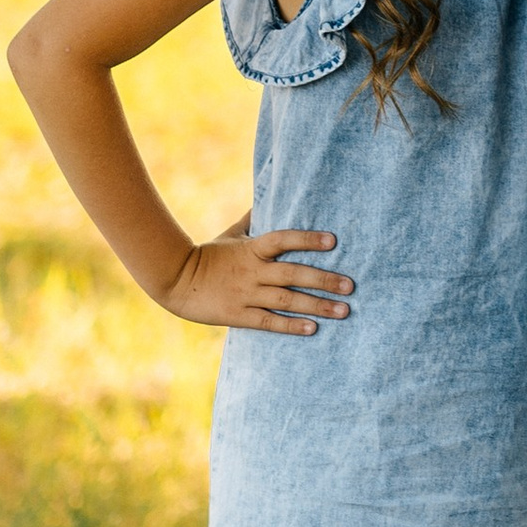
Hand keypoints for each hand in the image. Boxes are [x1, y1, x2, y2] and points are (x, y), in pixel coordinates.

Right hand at [159, 221, 353, 333]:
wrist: (175, 281)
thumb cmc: (207, 255)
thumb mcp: (230, 234)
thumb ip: (250, 219)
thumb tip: (265, 197)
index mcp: (252, 249)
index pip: (283, 240)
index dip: (307, 240)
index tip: (333, 242)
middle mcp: (252, 271)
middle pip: (293, 274)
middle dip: (324, 280)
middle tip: (351, 285)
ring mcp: (246, 294)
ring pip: (287, 300)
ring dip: (317, 305)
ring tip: (343, 310)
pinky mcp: (239, 315)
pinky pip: (270, 321)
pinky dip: (292, 325)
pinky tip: (314, 328)